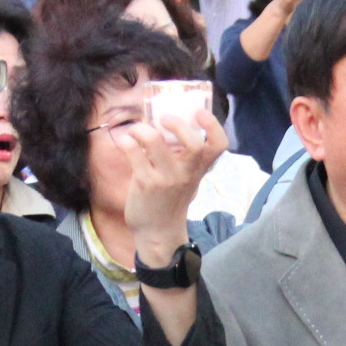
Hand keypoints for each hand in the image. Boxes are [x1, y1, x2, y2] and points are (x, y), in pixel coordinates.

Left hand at [112, 105, 224, 263]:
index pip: (218, 145)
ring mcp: (165, 178)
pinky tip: (126, 142)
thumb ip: (182, 155)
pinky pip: (133, 152)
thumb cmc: (170, 199)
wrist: (158, 231)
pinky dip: (127, 141)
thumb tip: (163, 122)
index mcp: (199, 168)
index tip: (199, 113)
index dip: (213, 125)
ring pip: (155, 141)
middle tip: (163, 119)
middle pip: (193, 143)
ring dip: (142, 129)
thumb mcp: (185, 178)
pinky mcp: (145, 183)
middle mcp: (186, 173)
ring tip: (137, 130)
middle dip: (177, 124)